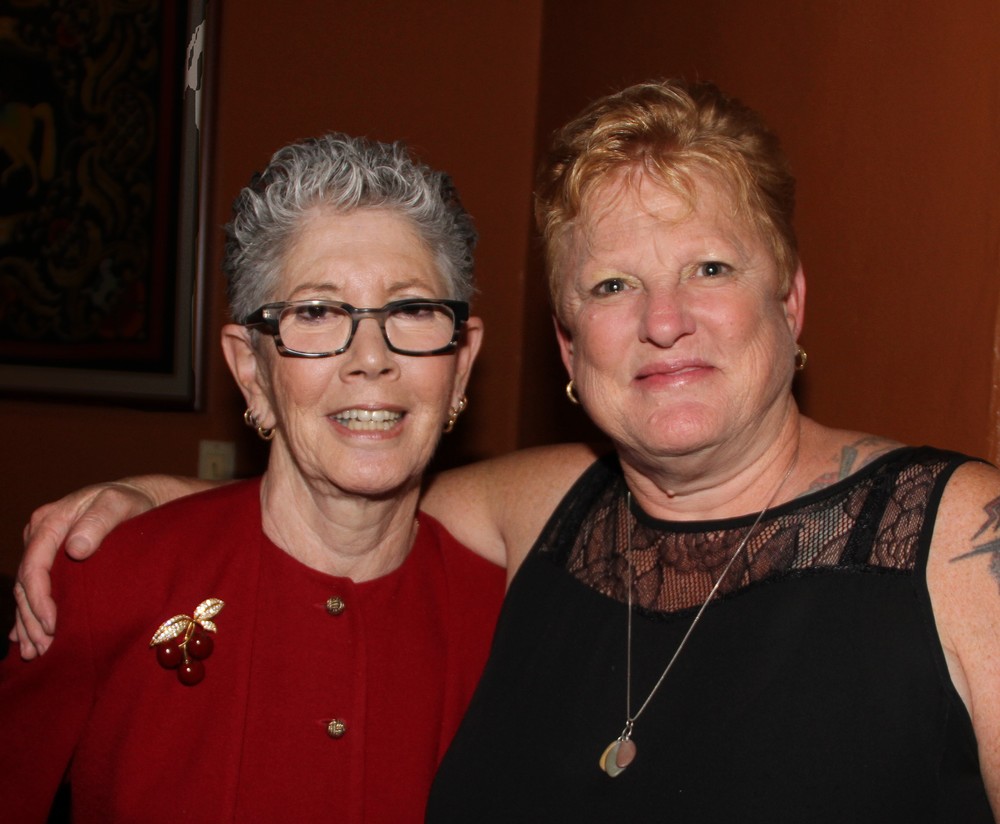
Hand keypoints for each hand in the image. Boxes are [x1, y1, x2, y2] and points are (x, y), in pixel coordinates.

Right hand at [10, 476, 205, 658]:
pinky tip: (28, 638)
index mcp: (50, 521)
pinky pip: (33, 590)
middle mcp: (39, 534)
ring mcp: (43, 548)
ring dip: (29, 622)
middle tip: (46, 648)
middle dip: (33, 618)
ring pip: (26, 590)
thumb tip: (75, 549)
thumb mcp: (118, 504)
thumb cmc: (130, 501)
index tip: (53, 625)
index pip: (35, 566)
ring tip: (36, 652)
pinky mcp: (50, 559)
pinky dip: (31, 615)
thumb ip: (98, 523)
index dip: (39, 599)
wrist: (137, 497)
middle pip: (25, 583)